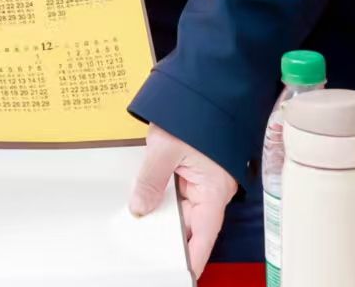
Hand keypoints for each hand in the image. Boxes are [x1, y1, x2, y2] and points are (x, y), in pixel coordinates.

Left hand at [129, 125, 238, 278]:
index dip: (195, 257)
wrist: (207, 85)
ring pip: (184, 209)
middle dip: (172, 237)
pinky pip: (180, 193)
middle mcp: (213, 189)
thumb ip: (151, 180)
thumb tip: (140, 207)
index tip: (185, 274)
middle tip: (150, 250)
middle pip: (192, 224)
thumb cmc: (196, 112)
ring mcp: (204, 181)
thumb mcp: (165, 148)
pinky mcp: (195, 171)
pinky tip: (148, 203)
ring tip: (144, 228)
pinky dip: (166, 200)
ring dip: (166, 216)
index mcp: (215, 189)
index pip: (204, 233)